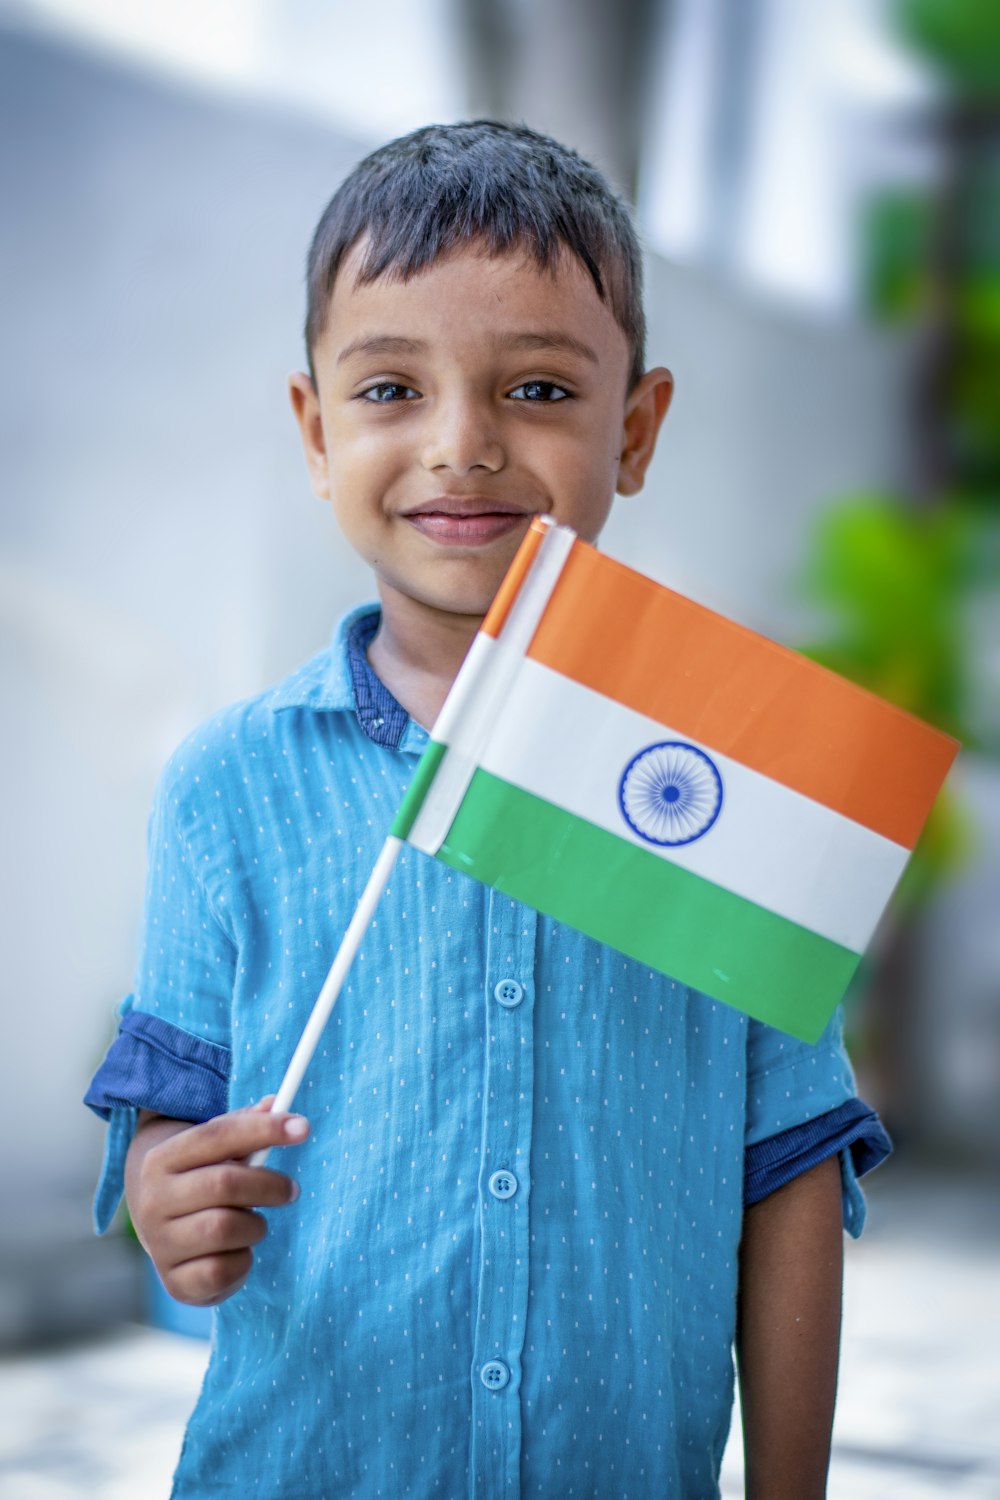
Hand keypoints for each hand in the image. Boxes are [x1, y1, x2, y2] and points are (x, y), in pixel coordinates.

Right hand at [124, 1099, 308, 1305]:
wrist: (165, 1234)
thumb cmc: (202, 1182)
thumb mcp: (216, 1151)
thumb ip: (245, 1125)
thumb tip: (276, 1103)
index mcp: (161, 1160)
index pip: (216, 1136)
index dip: (263, 1129)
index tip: (303, 1128)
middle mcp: (152, 1201)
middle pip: (224, 1184)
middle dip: (269, 1185)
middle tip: (291, 1189)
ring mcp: (160, 1244)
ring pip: (225, 1228)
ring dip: (256, 1225)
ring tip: (255, 1223)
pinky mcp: (175, 1282)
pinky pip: (222, 1270)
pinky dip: (243, 1261)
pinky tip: (240, 1251)